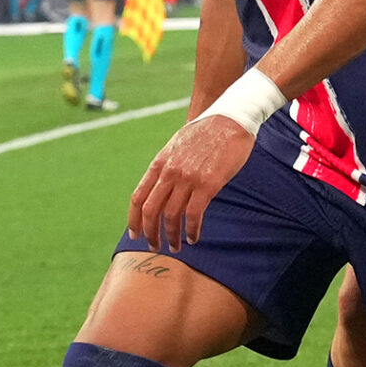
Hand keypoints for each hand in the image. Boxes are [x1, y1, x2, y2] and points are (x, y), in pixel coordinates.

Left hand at [128, 115, 254, 253]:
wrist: (231, 119)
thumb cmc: (207, 132)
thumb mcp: (178, 145)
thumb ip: (168, 166)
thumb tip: (162, 186)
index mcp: (160, 163)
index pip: (138, 197)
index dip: (134, 220)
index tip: (135, 235)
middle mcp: (170, 172)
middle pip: (151, 211)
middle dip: (150, 233)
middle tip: (155, 247)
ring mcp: (187, 178)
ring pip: (171, 216)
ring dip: (172, 236)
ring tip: (176, 247)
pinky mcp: (207, 184)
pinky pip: (194, 215)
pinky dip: (191, 230)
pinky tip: (193, 238)